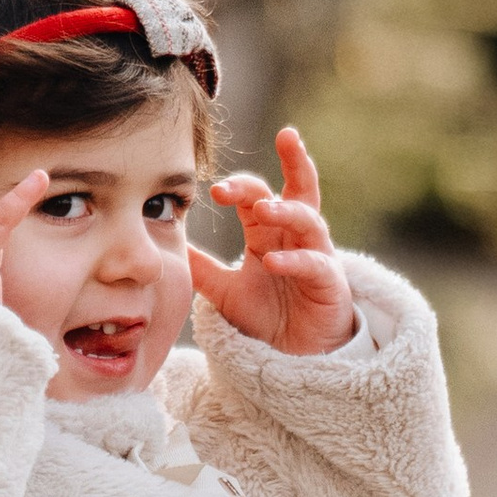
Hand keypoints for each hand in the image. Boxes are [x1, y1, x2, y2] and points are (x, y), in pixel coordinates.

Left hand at [189, 126, 356, 354]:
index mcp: (269, 233)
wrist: (297, 360)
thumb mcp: (225, 292)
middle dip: (297, 160)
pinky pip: (316, 265)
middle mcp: (296, 237)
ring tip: (265, 208)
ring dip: (288, 210)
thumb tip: (166, 244)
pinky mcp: (330, 285)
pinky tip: (274, 262)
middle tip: (286, 136)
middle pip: (300, 188)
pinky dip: (296, 260)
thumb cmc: (269, 319)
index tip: (213, 189)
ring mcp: (318, 257)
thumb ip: (201, 268)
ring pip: (310, 220)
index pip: (258, 195)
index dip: (238, 187)